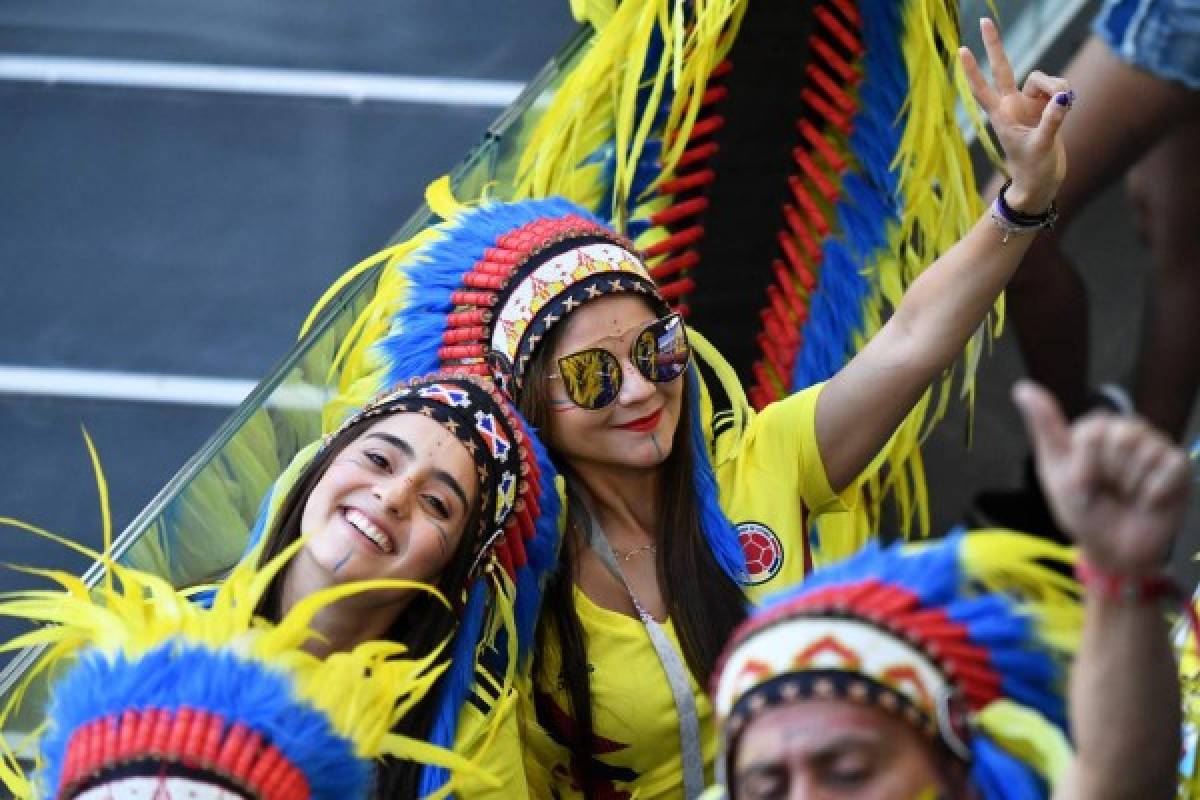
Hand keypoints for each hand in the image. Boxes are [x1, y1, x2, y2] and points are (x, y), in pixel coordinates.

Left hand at [960, 18, 1070, 212]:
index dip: (973, 70)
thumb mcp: (1042, 146)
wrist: (1041, 184)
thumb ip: (1053, 121)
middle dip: (995, 46)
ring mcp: (1030, 104)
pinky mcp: (1047, 107)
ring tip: (1065, 105)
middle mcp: (1013, 105)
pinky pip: (1058, 89)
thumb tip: (1063, 98)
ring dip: (1056, 86)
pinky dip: (1065, 95)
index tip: (961, 49)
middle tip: (984, 20)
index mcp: (1002, 115)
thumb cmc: (1033, 170)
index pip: (983, 88)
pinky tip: (1068, 107)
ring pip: (1043, 78)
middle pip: (1004, 68)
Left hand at [1014, 380, 1190, 574]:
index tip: (1081, 484)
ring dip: (1130, 486)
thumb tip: (1022, 388)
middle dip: (1108, 475)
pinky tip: (1148, 501)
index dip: (1085, 466)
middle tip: (1108, 491)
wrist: (1114, 550)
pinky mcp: (1179, 466)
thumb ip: (1046, 428)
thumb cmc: (1083, 510)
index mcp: (1095, 429)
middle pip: (1120, 438)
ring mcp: (1155, 446)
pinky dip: (1153, 493)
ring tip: (1127, 496)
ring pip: (1145, 453)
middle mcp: (1127, 430)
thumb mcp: (1056, 471)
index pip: (1091, 432)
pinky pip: (1169, 468)